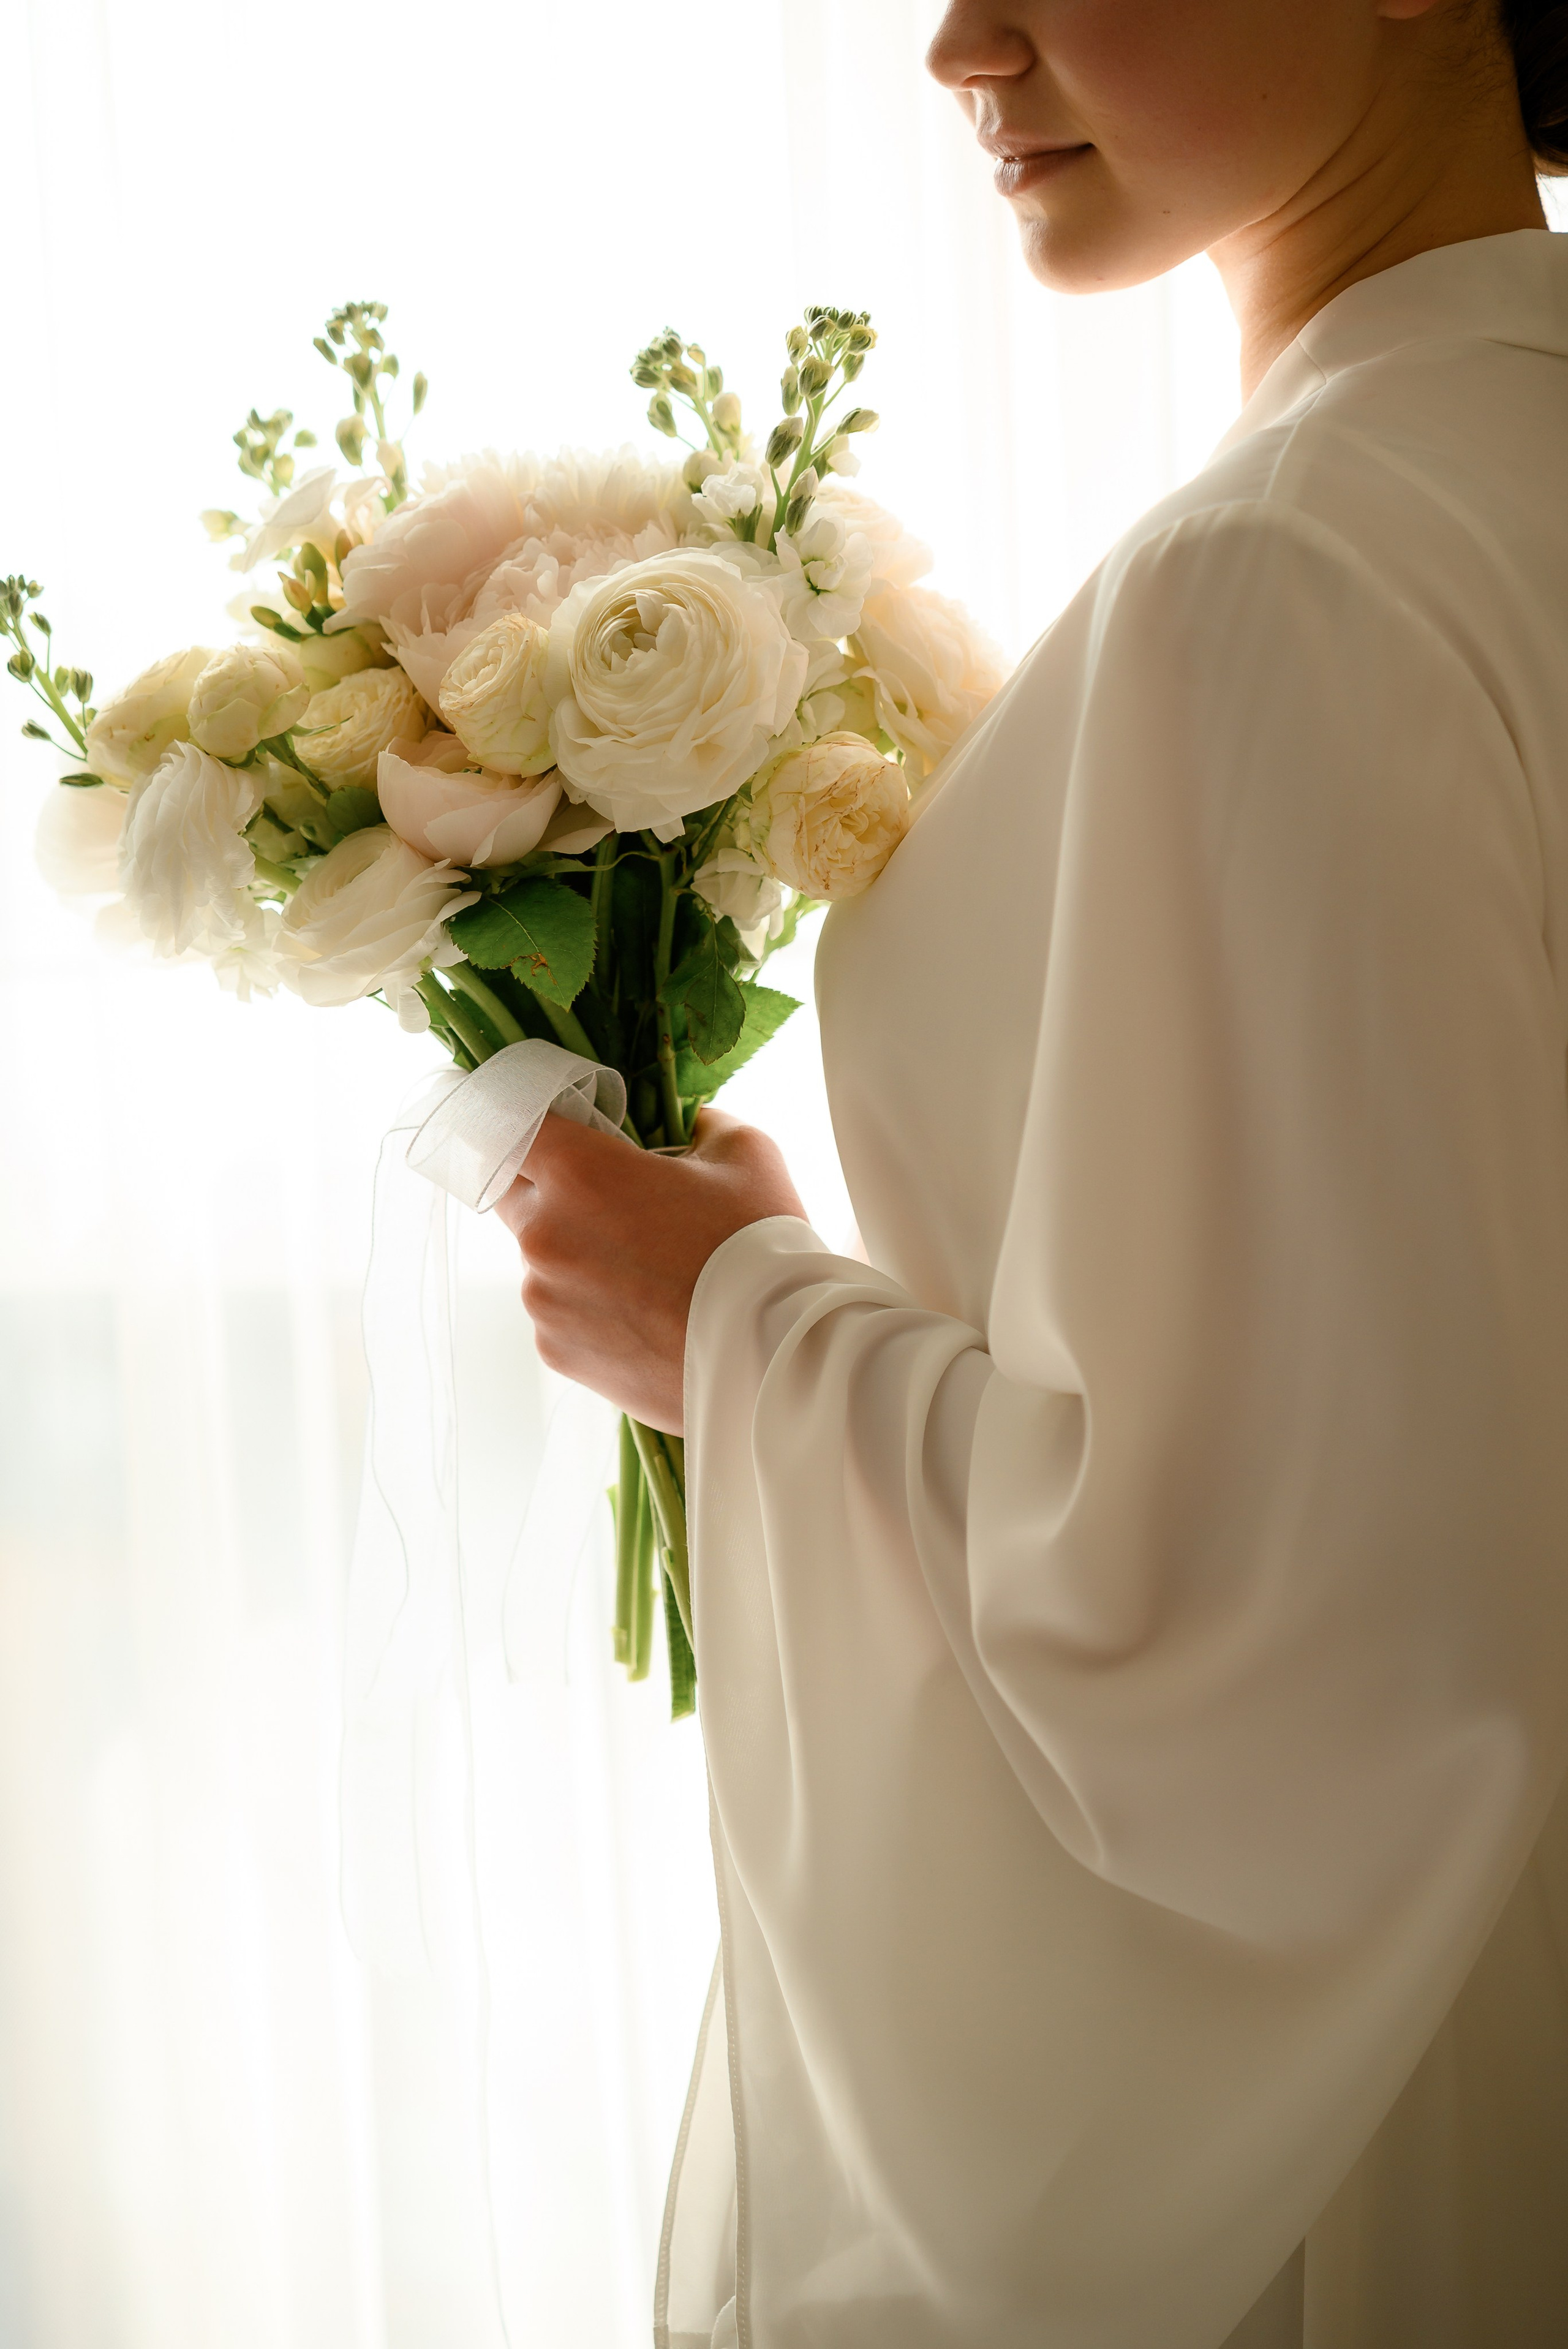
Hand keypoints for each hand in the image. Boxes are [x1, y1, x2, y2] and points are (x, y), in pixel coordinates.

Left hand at [494, 1108, 807, 1433]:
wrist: (775, 1358)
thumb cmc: (761, 1248)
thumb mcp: (745, 1153)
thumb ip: (700, 1125)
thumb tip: (688, 1124)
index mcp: (579, 1173)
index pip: (508, 1125)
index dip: (527, 1122)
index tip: (552, 1130)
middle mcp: (544, 1235)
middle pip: (512, 1192)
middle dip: (548, 1188)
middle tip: (609, 1199)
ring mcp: (544, 1299)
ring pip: (539, 1258)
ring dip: (577, 1253)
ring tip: (647, 1272)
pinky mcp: (555, 1351)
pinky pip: (558, 1312)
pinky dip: (589, 1306)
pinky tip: (646, 1314)